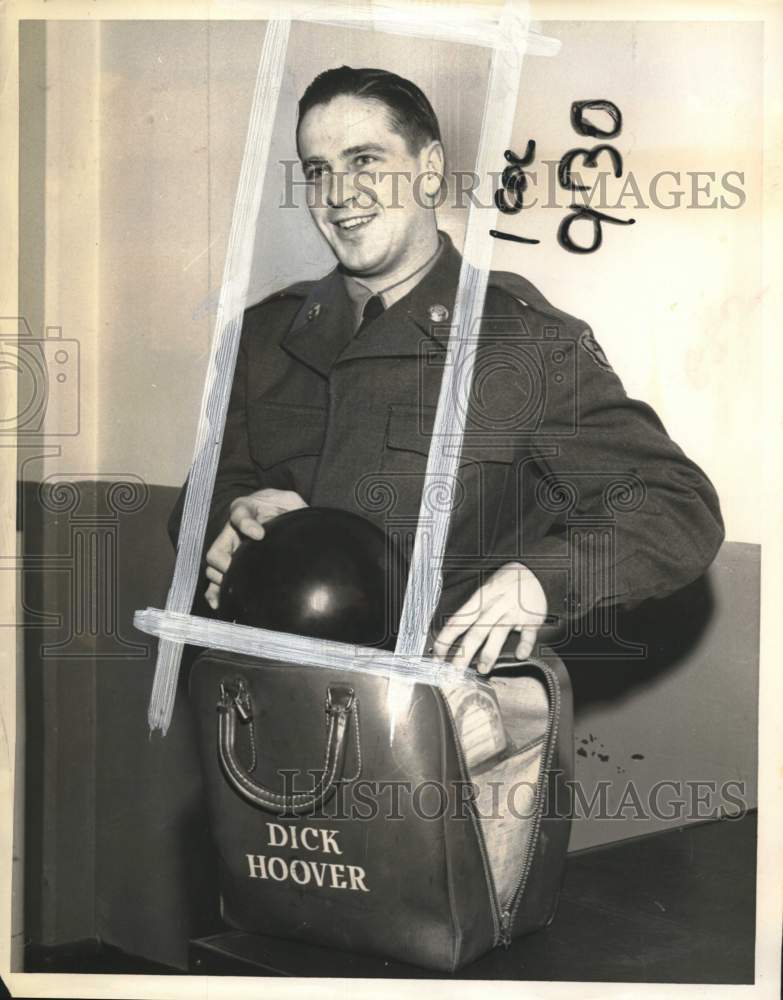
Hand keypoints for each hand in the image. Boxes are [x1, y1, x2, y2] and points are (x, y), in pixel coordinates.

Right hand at [204, 488, 306, 609]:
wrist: (276, 513)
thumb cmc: (282, 506)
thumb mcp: (289, 500)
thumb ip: (295, 506)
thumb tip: (308, 522)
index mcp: (245, 510)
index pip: (239, 514)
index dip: (246, 524)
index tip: (259, 534)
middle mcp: (231, 532)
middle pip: (217, 551)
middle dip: (226, 562)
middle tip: (242, 568)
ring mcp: (228, 550)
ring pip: (213, 569)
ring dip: (223, 580)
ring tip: (236, 586)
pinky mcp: (229, 565)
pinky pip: (214, 582)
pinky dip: (214, 593)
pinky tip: (220, 602)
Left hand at [432, 562, 547, 674]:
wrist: (534, 570)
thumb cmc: (505, 583)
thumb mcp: (484, 591)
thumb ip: (473, 611)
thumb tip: (454, 633)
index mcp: (479, 601)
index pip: (457, 622)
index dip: (445, 640)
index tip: (437, 656)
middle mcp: (494, 607)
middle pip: (475, 632)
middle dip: (463, 654)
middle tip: (454, 672)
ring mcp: (513, 613)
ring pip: (498, 634)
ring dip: (489, 653)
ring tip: (482, 669)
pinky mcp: (531, 618)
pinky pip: (528, 633)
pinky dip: (525, 645)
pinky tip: (520, 655)